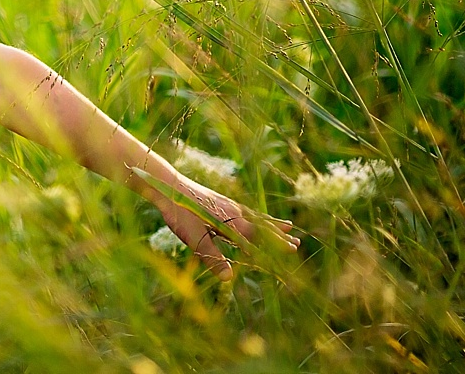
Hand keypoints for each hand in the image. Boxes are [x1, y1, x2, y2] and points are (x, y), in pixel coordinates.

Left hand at [154, 171, 299, 279]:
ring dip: (272, 224)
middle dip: (279, 236)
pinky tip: (254, 215)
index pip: (259, 237)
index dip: (275, 245)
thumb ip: (212, 257)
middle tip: (298, 242)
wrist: (166, 185)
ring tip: (288, 224)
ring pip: (255, 216)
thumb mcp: (194, 238)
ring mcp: (226, 204)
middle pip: (262, 226)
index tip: (293, 251)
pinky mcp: (218, 200)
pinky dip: (255, 215)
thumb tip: (229, 278)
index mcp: (231, 223)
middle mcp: (234, 212)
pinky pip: (244, 210)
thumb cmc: (180, 212)